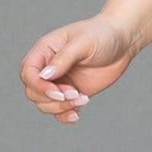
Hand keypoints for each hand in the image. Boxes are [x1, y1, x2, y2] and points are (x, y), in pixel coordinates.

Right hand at [18, 14, 135, 123]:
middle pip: (33, 92)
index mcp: (45, 51)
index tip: (59, 92)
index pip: (28, 73)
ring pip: (44, 104)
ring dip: (61, 108)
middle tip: (76, 94)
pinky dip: (65, 116)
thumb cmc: (101, 34)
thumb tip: (45, 76)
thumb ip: (63, 59)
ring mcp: (60, 82)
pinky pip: (60, 111)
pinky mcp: (72, 93)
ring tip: (83, 99)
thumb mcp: (83, 43)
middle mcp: (48, 68)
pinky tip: (77, 114)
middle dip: (52, 99)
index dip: (38, 86)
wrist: (123, 43)